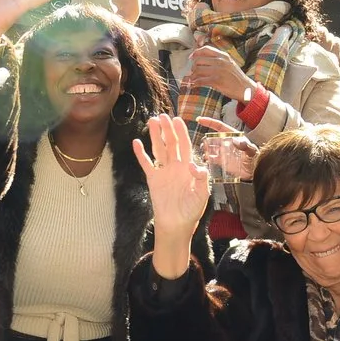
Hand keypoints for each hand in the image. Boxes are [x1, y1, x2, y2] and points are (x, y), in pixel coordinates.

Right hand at [133, 114, 211, 275]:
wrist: (176, 225)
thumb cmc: (192, 210)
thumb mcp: (202, 194)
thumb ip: (201, 179)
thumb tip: (194, 165)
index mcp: (188, 167)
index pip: (185, 145)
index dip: (181, 132)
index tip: (178, 120)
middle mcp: (175, 166)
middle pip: (171, 143)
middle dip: (167, 129)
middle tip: (163, 115)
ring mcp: (163, 172)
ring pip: (159, 149)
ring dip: (155, 136)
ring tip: (152, 121)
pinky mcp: (153, 179)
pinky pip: (146, 163)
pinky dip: (141, 153)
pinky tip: (137, 142)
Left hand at [184, 44, 256, 101]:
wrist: (246, 89)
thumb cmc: (237, 78)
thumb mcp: (230, 64)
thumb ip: (218, 60)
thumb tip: (202, 59)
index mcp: (224, 56)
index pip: (205, 49)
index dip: (196, 53)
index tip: (191, 58)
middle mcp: (221, 61)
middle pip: (199, 60)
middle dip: (193, 67)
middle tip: (193, 73)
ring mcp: (219, 71)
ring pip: (198, 70)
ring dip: (193, 76)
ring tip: (193, 80)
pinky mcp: (217, 81)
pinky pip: (201, 80)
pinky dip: (195, 83)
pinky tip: (194, 85)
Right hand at [195, 115, 257, 180]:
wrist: (255, 171)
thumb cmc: (256, 158)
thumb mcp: (252, 151)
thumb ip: (245, 145)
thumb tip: (235, 140)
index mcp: (232, 136)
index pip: (219, 127)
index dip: (209, 122)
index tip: (199, 120)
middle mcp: (226, 142)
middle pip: (212, 138)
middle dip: (205, 140)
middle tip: (204, 146)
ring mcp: (223, 152)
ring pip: (210, 148)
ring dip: (205, 150)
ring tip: (205, 155)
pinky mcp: (221, 161)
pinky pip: (211, 158)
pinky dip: (207, 159)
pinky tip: (206, 161)